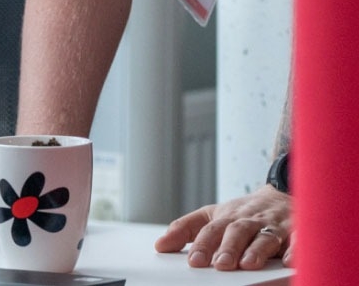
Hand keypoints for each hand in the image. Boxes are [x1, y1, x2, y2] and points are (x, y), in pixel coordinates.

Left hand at [154, 184, 291, 270]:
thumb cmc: (244, 213)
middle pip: (237, 231)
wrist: (281, 195)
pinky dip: (294, 249)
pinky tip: (288, 261)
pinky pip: (299, 239)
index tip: (193, 261)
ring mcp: (274, 225)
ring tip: (247, 264)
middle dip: (229, 247)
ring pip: (265, 235)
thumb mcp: (213, 215)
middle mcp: (249, 220)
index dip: (202, 244)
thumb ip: (186, 228)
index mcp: (228, 217)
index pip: (212, 229)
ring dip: (256, 250)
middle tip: (220, 264)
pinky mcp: (297, 231)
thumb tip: (160, 245)